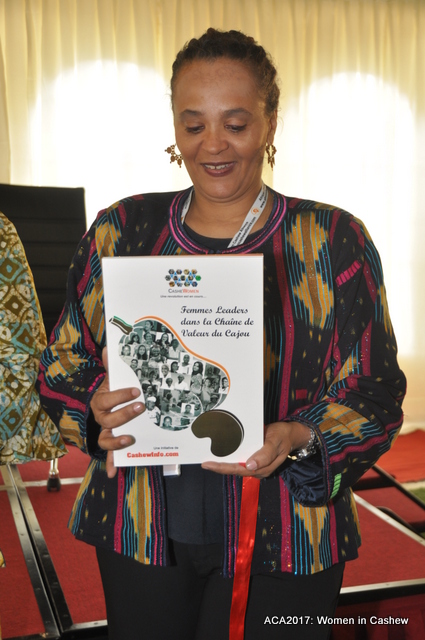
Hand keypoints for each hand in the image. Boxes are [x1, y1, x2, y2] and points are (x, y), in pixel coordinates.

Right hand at [91, 347, 144, 477]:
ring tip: (131, 438)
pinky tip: (114, 472)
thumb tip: (109, 347)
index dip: (119, 396)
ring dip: (117, 441)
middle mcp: (100, 418)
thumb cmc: (112, 391)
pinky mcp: (111, 444)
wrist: (104, 405)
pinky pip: (110, 456)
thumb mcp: (111, 378)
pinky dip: (111, 464)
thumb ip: (111, 365)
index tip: (135, 391)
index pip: (106, 399)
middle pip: (108, 420)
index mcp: (100, 401)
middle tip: (140, 407)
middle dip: (124, 414)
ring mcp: (105, 432)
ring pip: (106, 439)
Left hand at [201, 421, 311, 478]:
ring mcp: (256, 465)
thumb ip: (265, 454)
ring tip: (208, 459)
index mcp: (263, 467)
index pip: (238, 469)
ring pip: (236, 466)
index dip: (222, 468)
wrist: (290, 434)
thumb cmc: (283, 436)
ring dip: (222, 464)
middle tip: (203, 462)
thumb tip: (250, 466)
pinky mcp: (254, 459)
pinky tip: (220, 454)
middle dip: (219, 467)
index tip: (208, 464)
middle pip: (234, 470)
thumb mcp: (276, 442)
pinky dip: (229, 458)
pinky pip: (239, 461)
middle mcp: (257, 469)